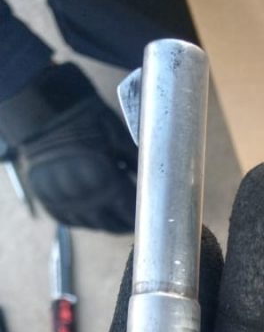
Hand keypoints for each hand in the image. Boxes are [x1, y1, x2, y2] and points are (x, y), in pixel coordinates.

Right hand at [0, 63, 135, 232]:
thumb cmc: (85, 117)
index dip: (142, 215)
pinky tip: (93, 213)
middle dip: (125, 222)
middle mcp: (82, 194)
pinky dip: (83, 219)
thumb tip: (152, 185)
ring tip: (115, 216)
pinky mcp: (45, 197)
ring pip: (91, 224)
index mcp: (104, 179)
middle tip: (133, 218)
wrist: (43, 107)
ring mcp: (61, 198)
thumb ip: (138, 165)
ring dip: (105, 223)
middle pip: (111, 223)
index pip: (129, 211)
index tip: (149, 216)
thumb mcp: (119, 137)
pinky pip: (69, 219)